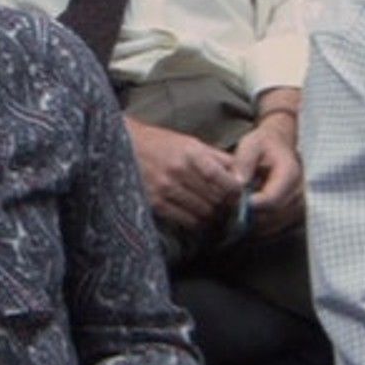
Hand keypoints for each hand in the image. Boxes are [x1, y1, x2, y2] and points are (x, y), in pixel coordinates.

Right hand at [125, 116, 240, 230]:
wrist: (124, 146)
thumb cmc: (161, 143)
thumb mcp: (190, 142)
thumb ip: (216, 157)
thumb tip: (241, 174)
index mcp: (191, 153)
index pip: (221, 178)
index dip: (235, 191)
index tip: (239, 195)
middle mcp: (179, 171)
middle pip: (215, 198)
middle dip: (225, 204)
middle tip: (228, 206)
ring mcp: (165, 188)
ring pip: (203, 212)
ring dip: (211, 215)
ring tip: (212, 211)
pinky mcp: (155, 203)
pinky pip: (185, 220)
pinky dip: (195, 221)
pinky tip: (195, 215)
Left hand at [234, 110, 303, 236]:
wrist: (280, 146)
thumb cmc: (264, 145)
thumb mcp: (251, 144)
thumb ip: (244, 161)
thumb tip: (239, 182)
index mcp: (290, 173)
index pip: (272, 198)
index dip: (252, 204)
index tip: (236, 202)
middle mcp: (299, 192)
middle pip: (272, 215)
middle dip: (250, 214)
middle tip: (231, 206)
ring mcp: (299, 204)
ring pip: (274, 224)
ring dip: (254, 221)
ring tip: (237, 208)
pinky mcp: (294, 213)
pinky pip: (276, 226)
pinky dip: (260, 225)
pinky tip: (247, 214)